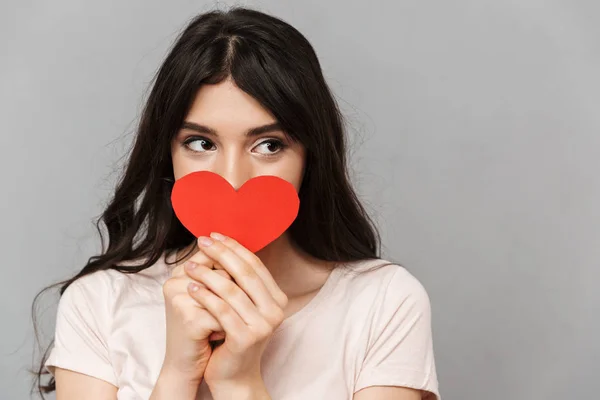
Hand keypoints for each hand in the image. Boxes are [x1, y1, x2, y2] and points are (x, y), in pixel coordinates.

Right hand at [159, 245, 232, 383]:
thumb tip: (248, 256)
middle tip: (227, 315)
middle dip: (234, 298)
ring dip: (232, 313)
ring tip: (223, 326)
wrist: (184, 367)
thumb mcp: (211, 299)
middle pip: (224, 274)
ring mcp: (179, 299)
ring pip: (226, 293)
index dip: (233, 273)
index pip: (216, 256)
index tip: (234, 297)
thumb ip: (222, 275)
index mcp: (180, 272)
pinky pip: (223, 315)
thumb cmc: (202, 330)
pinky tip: (217, 337)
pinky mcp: (188, 319)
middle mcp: (175, 281)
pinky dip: (226, 328)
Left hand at [184, 233, 287, 388]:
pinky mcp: (245, 338)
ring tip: (189, 266)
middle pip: (245, 273)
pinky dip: (204, 296)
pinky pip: (221, 310)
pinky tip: (190, 288)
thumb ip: (241, 282)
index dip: (234, 248)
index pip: (255, 265)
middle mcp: (275, 311)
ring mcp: (262, 325)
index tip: (214, 235)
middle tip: (202, 241)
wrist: (234, 376)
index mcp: (277, 299)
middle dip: (221, 254)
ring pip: (232, 290)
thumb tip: (225, 246)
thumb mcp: (244, 307)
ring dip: (208, 274)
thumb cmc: (234, 337)